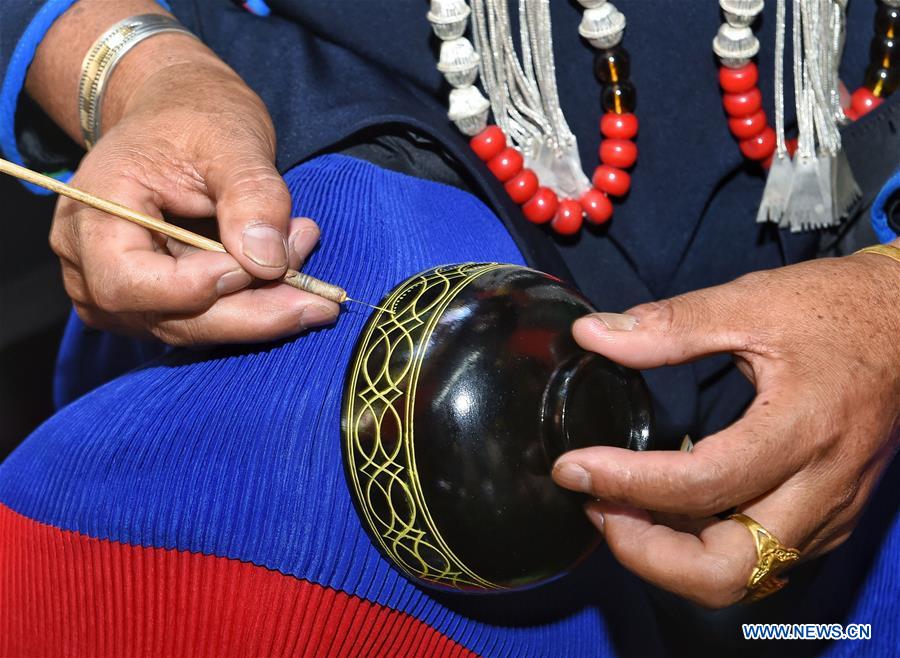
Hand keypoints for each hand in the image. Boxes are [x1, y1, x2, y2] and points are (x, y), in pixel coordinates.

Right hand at [50, 57, 338, 343]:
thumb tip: (269, 262)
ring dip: (256, 314)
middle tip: (320, 300)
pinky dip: (247, 312)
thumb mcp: (232, 139)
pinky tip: (289, 286)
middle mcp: (88, 261)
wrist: (178, 116)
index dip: (196, 288)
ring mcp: (115, 289)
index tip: (265, 267)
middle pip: (166, 318)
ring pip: (188, 329)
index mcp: (93, 212)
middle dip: (250, 313)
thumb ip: (251, 196)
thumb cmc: (194, 116)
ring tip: (311, 279)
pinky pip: (198, 323)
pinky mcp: (149, 301)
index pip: (128, 281)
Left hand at [552, 252, 899, 607]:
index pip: (702, 484)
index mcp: (804, 428)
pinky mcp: (828, 517)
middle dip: (645, 551)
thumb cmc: (834, 309)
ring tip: (620, 505)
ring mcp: (830, 511)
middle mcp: (822, 486)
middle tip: (597, 504)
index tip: (572, 467)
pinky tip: (667, 508)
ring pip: (741, 575)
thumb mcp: (750, 302)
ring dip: (669, 555)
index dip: (625, 483)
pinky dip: (702, 548)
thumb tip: (592, 334)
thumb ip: (670, 325)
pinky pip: (758, 559)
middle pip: (726, 569)